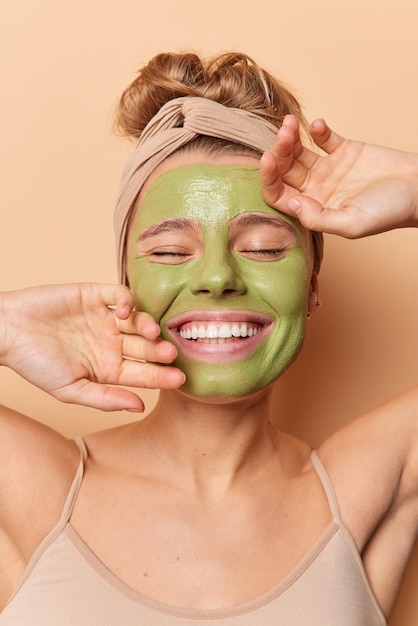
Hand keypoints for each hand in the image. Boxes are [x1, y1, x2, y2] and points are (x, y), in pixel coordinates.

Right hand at [0, 284, 184, 411]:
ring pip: (138, 320)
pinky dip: (127, 301)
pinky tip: (125, 311)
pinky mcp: (95, 295)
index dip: (161, 376)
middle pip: (145, 347)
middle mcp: (112, 343)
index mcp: (108, 368)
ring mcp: (105, 319)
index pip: (143, 374)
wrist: (7, 331)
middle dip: (160, 351)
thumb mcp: (70, 389)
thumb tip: (140, 407)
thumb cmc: (35, 364)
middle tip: (170, 353)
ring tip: (152, 332)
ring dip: (148, 325)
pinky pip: (120, 294)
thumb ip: (105, 398)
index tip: (179, 379)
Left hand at [260, 115, 417, 237]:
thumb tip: (291, 204)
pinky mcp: (345, 150)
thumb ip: (319, 218)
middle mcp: (317, 189)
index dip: (269, 180)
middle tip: (283, 136)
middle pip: (285, 171)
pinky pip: (324, 138)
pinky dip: (318, 130)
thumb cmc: (390, 212)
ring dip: (291, 138)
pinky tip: (319, 125)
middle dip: (278, 153)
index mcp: (314, 209)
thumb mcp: (353, 223)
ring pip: (299, 152)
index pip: (280, 196)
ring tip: (291, 124)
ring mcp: (329, 169)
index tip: (268, 160)